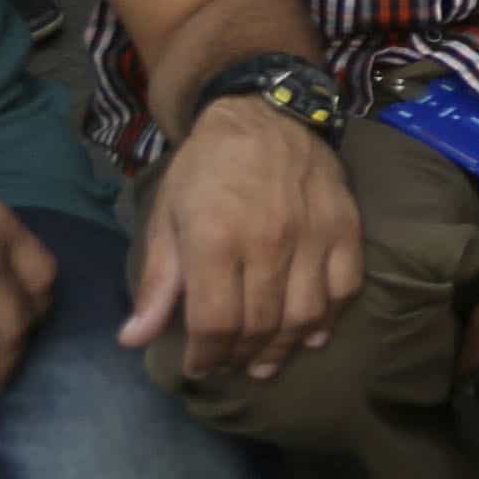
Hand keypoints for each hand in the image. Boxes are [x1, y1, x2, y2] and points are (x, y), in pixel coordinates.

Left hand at [121, 98, 361, 389]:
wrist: (264, 111)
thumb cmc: (206, 168)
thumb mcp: (166, 217)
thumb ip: (157, 282)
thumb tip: (133, 340)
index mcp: (215, 240)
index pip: (215, 324)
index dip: (206, 357)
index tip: (198, 366)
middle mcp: (267, 242)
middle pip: (259, 326)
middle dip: (239, 356)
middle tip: (229, 363)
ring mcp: (312, 234)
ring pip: (304, 315)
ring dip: (284, 347)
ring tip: (266, 360)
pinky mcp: (344, 225)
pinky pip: (345, 286)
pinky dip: (331, 318)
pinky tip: (314, 334)